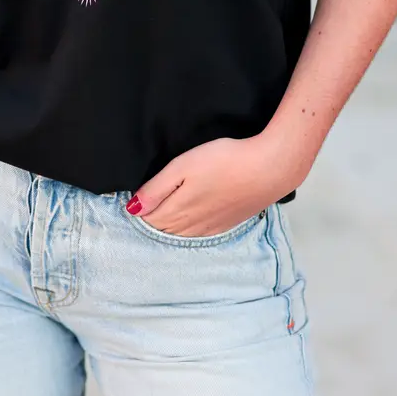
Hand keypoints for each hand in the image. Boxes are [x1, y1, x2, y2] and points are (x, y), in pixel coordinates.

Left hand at [126, 131, 300, 236]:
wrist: (269, 168)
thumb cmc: (225, 161)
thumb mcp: (183, 167)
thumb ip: (157, 189)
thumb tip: (133, 208)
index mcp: (178, 210)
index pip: (148, 219)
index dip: (137, 212)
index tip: (127, 204)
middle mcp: (192, 225)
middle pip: (162, 229)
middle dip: (149, 222)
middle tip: (139, 213)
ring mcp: (211, 227)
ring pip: (180, 234)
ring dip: (166, 229)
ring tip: (157, 219)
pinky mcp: (226, 224)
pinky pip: (199, 235)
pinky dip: (186, 232)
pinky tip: (186, 226)